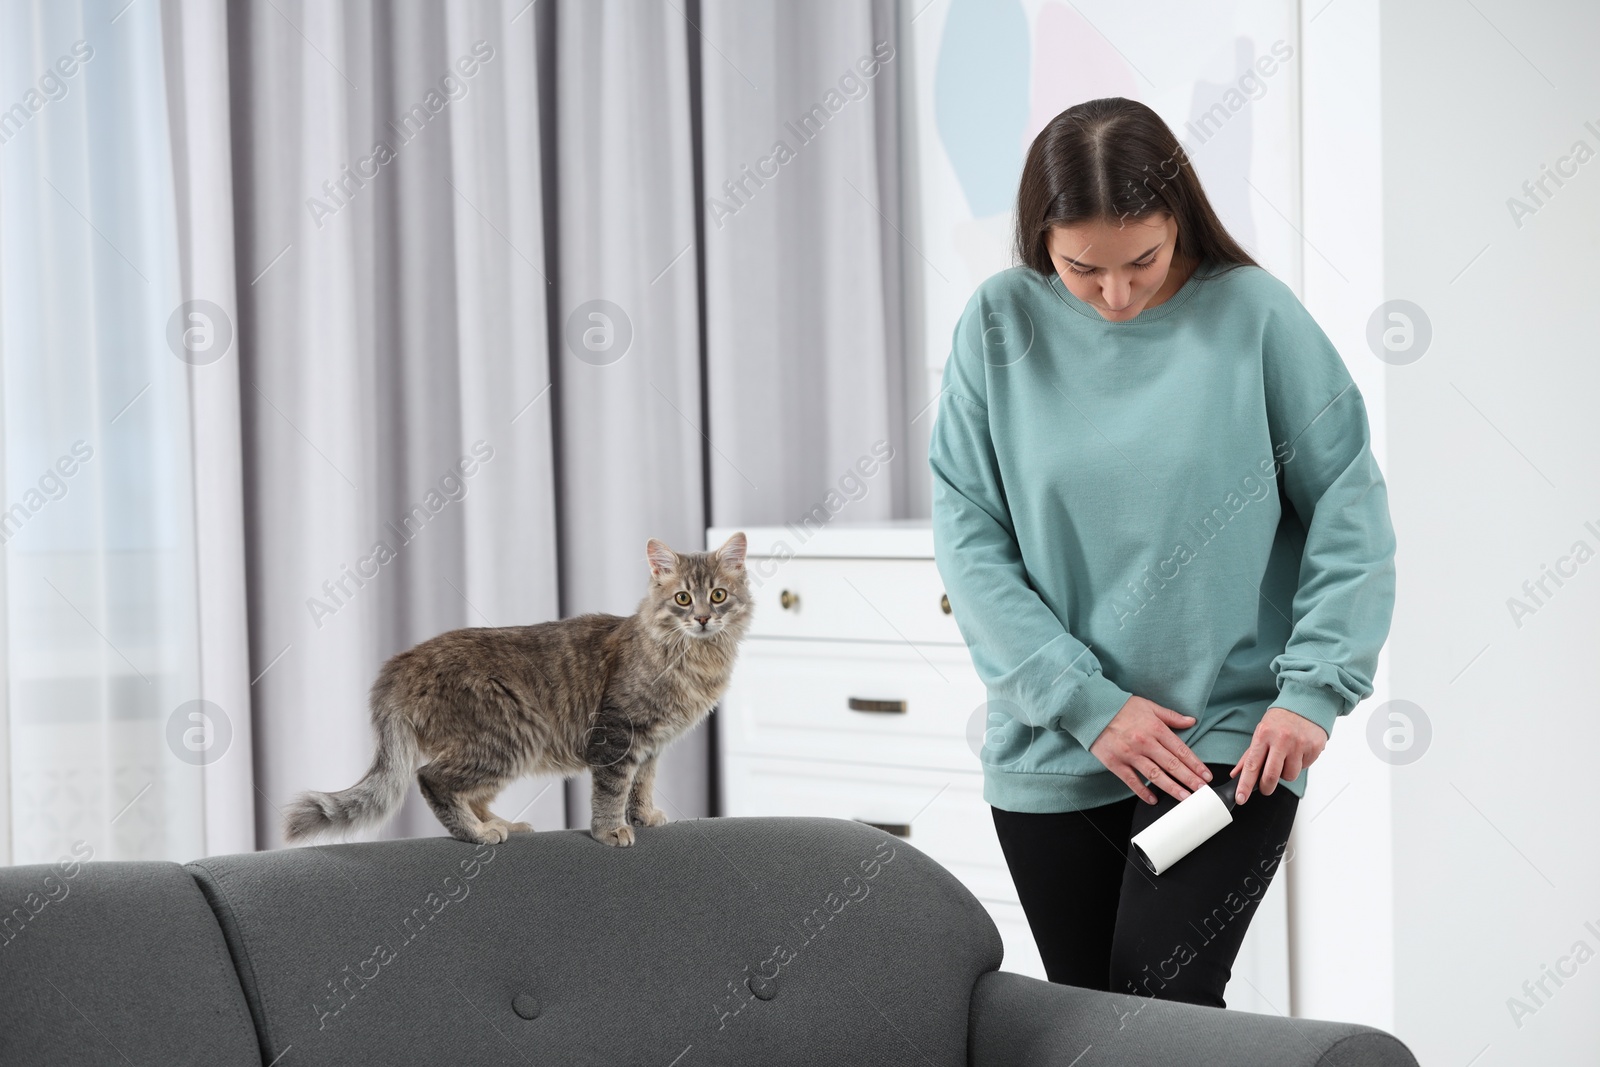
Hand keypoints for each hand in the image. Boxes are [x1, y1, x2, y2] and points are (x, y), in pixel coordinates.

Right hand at [1089, 695, 1211, 804]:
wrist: (1091, 709)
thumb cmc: (1121, 707)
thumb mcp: (1149, 706)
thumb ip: (1171, 716)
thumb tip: (1191, 721)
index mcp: (1155, 728)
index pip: (1180, 749)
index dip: (1195, 764)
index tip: (1206, 775)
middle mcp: (1144, 742)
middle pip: (1171, 764)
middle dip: (1189, 779)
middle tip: (1202, 790)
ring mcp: (1129, 754)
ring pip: (1155, 775)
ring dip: (1172, 788)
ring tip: (1185, 798)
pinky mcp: (1115, 763)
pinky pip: (1132, 781)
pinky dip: (1143, 792)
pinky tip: (1153, 799)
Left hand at [1229, 706, 1327, 803]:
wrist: (1307, 702)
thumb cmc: (1281, 719)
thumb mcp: (1261, 732)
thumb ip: (1249, 755)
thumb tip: (1236, 774)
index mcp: (1264, 734)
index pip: (1252, 765)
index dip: (1245, 785)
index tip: (1240, 798)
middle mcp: (1281, 739)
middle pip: (1271, 776)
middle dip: (1266, 787)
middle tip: (1265, 787)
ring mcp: (1299, 744)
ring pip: (1290, 776)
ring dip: (1286, 773)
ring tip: (1286, 758)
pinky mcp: (1314, 748)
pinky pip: (1304, 767)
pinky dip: (1299, 764)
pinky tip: (1299, 751)